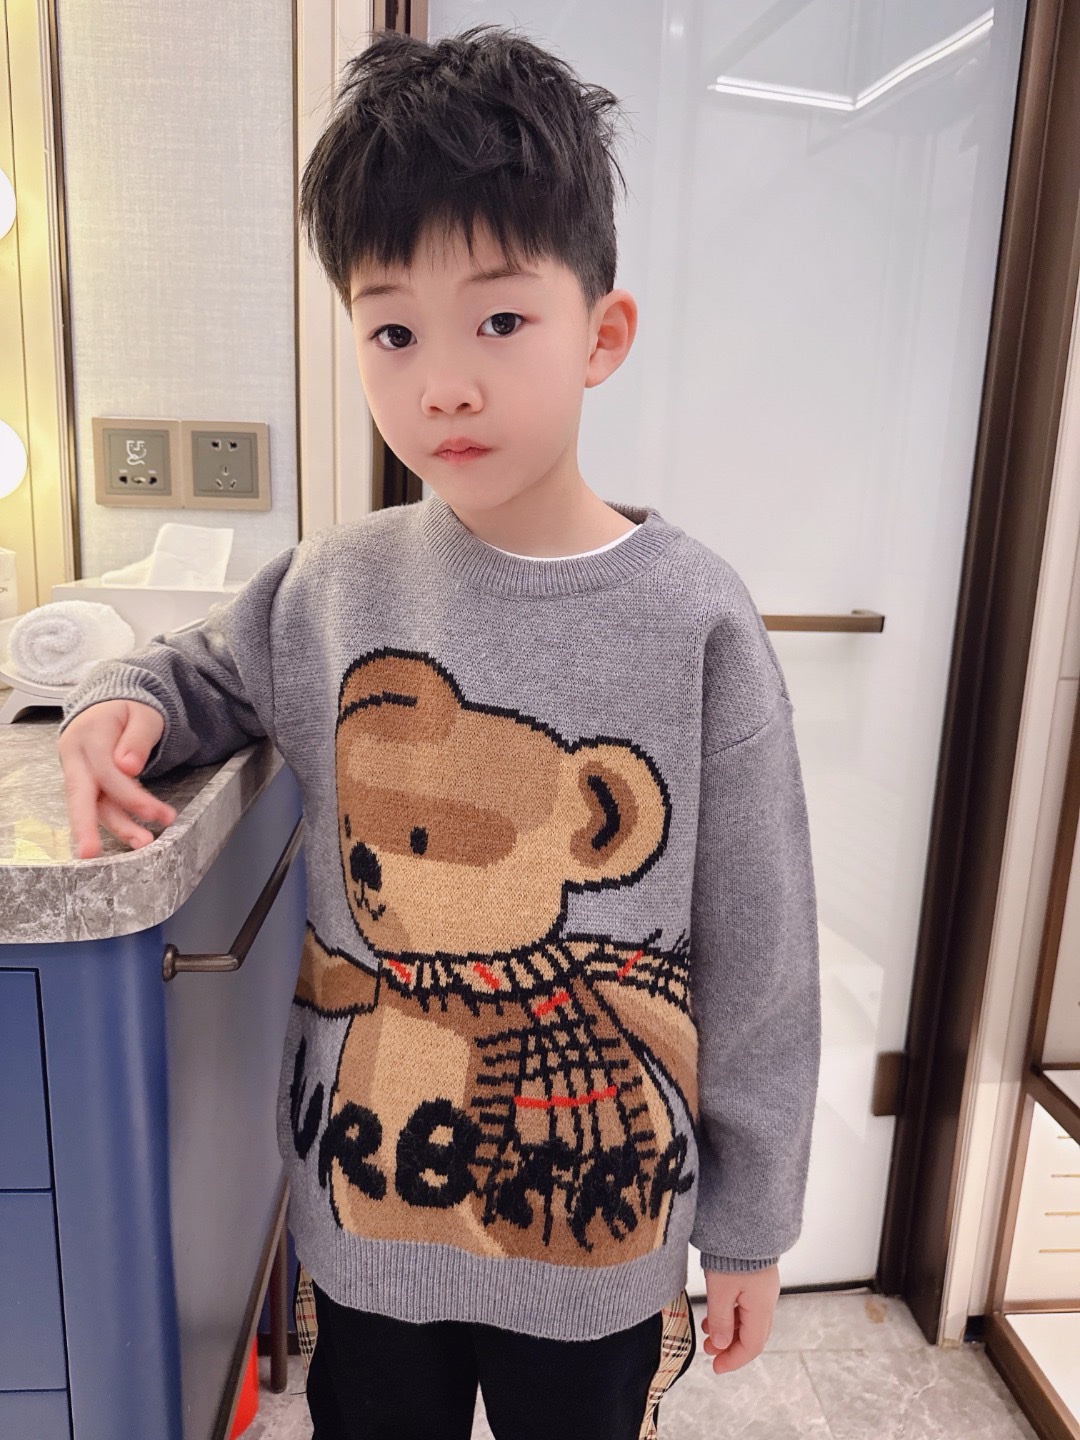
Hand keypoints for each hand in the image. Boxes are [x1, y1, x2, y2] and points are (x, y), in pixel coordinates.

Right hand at [57, 699, 174, 858]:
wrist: (108, 707)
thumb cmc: (128, 710)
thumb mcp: (142, 714)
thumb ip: (137, 738)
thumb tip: (127, 766)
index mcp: (89, 734)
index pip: (106, 770)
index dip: (128, 794)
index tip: (154, 813)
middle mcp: (75, 755)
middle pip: (78, 794)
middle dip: (84, 826)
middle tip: (90, 853)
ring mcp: (76, 771)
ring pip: (91, 805)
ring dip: (116, 828)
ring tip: (142, 843)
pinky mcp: (84, 785)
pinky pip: (97, 806)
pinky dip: (115, 822)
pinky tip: (134, 835)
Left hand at [699, 1264, 779, 1373]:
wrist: (744, 1223)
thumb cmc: (733, 1254)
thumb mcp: (720, 1290)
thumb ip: (720, 1320)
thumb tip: (719, 1345)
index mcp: (761, 1308)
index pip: (752, 1346)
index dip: (734, 1360)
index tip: (716, 1367)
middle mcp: (766, 1301)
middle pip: (752, 1335)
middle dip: (730, 1347)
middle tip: (710, 1352)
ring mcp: (763, 1290)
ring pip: (747, 1321)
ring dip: (728, 1330)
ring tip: (707, 1332)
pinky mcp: (756, 1279)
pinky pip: (746, 1306)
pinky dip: (731, 1315)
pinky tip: (714, 1313)